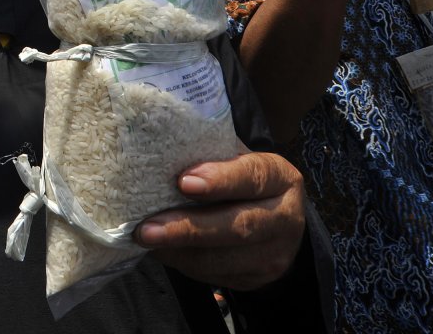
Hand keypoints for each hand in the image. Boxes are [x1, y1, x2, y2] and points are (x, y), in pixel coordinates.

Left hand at [134, 150, 305, 290]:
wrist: (272, 220)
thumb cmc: (238, 179)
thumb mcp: (233, 159)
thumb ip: (208, 157)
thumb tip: (158, 154)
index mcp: (280, 177)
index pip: (252, 177)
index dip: (220, 180)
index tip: (183, 182)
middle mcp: (286, 217)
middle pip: (238, 227)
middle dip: (188, 228)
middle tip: (148, 229)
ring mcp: (275, 253)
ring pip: (224, 259)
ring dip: (180, 251)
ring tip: (146, 241)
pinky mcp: (258, 278)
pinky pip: (215, 275)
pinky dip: (184, 263)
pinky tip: (162, 251)